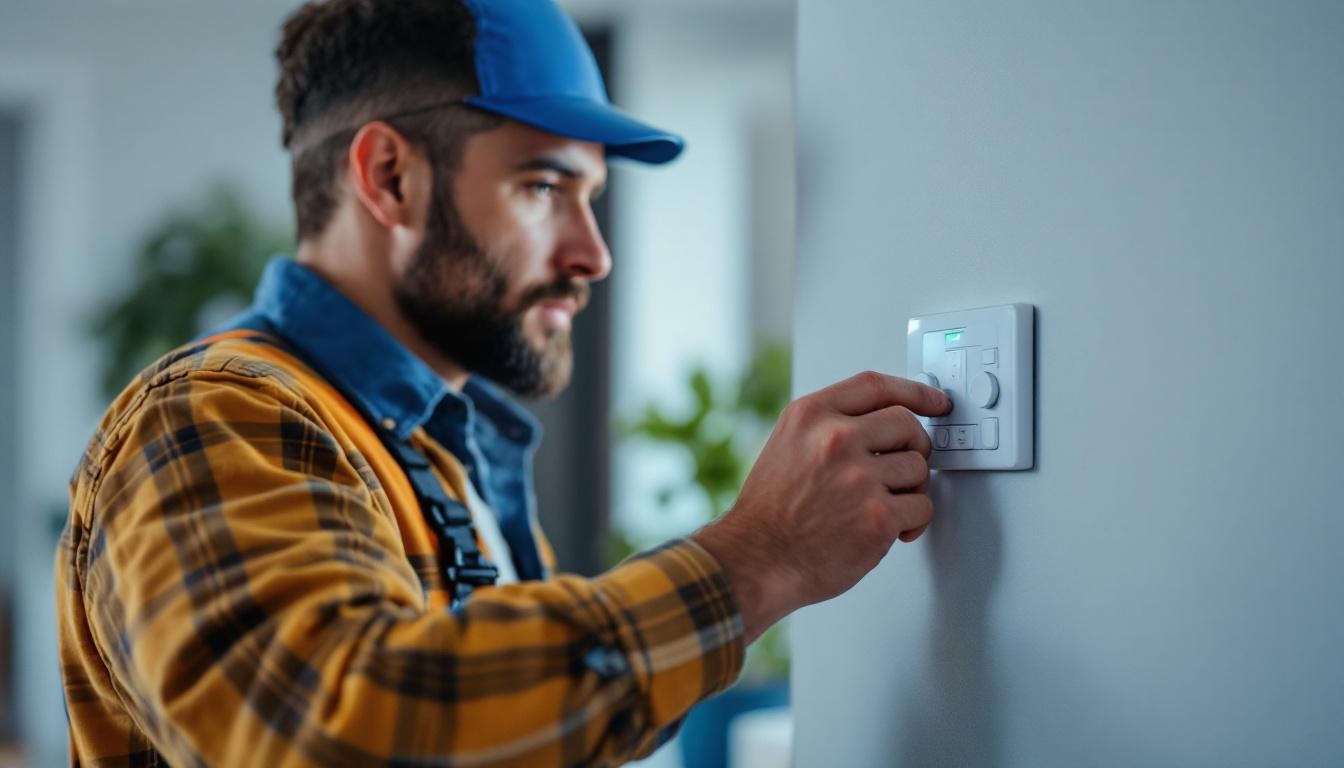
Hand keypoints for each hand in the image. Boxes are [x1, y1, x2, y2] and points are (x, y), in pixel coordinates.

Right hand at [691, 371, 951, 642]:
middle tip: (904, 468)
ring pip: (918, 468)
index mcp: (811, 416)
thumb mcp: (787, 445)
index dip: (914, 392)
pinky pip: (922, 507)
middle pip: (907, 424)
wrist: (757, 560)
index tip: (935, 401)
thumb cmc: (770, 512)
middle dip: (914, 447)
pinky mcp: (878, 516)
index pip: (876, 386)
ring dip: (909, 489)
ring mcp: (858, 478)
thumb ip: (830, 426)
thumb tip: (885, 421)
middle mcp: (835, 440)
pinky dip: (912, 522)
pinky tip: (888, 528)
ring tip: (880, 505)